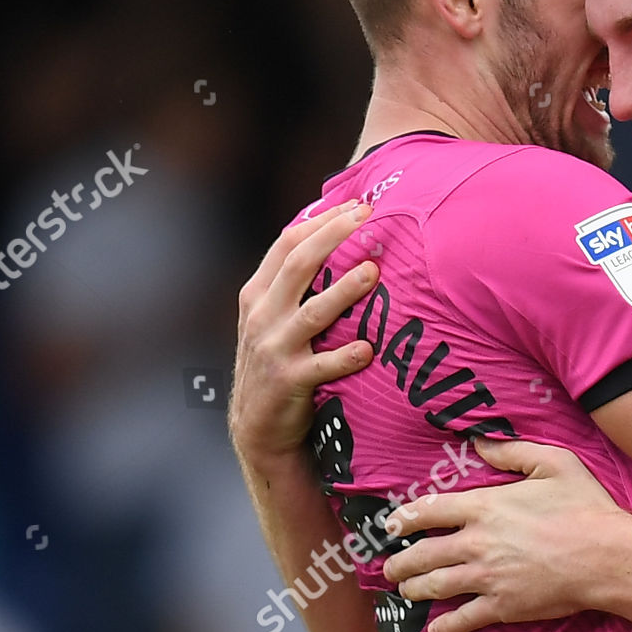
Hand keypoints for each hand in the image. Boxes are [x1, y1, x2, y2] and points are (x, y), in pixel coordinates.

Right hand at [230, 200, 378, 459]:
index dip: (322, 221)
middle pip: (298, 264)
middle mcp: (263, 316)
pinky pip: (321, 366)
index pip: (287, 243)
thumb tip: (339, 242)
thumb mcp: (273, 319)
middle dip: (334, 236)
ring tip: (373, 272)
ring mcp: (274, 349)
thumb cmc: (278, 362)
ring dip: (345, 290)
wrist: (258, 427)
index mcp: (259, 294)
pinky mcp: (289, 382)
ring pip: (312, 312)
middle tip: (368, 217)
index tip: (356, 205)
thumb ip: (296, 286)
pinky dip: (345, 356)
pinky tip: (368, 348)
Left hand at [382, 438, 624, 631]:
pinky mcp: (501, 607)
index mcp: (485, 506)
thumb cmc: (584, 507)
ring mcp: (486, 577)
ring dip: (414, 590)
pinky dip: (444, 627)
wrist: (605, 556)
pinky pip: (462, 620)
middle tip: (390, 567)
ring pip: (434, 586)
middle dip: (400, 562)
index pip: (429, 511)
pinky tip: (435, 629)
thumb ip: (513, 452)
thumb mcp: (554, 463)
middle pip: (422, 554)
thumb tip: (480, 442)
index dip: (404, 518)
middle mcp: (476, 542)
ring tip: (405, 592)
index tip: (390, 526)